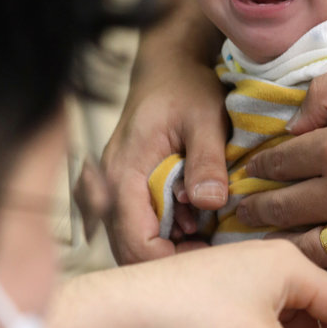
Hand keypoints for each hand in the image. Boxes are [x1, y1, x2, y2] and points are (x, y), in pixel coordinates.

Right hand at [84, 0, 228, 263]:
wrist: (167, 64)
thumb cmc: (185, 85)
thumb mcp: (205, 117)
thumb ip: (207, 160)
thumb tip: (209, 203)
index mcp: (125, 173)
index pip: (137, 243)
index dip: (174, 263)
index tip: (212, 261)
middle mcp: (110, 187)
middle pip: (131, 250)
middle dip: (174, 261)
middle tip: (216, 253)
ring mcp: (114, 189)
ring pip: (135, 240)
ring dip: (171, 247)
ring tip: (208, 234)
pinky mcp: (126, 188)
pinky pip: (141, 225)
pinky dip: (168, 232)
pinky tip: (196, 220)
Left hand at [238, 54, 326, 288]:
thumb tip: (293, 123)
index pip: (278, 162)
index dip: (256, 167)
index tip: (246, 173)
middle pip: (283, 209)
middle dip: (254, 210)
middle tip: (238, 214)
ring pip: (310, 249)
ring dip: (282, 247)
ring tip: (266, 246)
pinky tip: (316, 270)